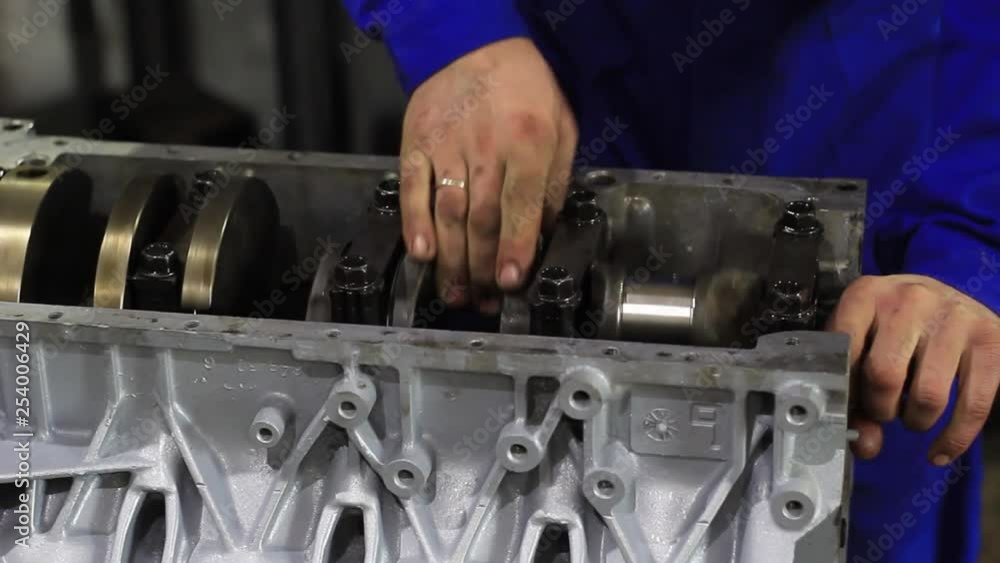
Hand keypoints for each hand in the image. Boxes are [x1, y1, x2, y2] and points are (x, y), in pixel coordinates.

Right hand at [398, 38, 577, 310]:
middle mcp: (486, 148)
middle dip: (483, 267)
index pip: (520, 206)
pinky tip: (422, 254)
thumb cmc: (525, 87)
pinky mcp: (416, 144)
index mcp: (529, 142)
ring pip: (448, 213)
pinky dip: (415, 223)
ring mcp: (446, 147)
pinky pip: (413, 190)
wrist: (473, 43)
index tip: (511, 282)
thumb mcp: (561, 126)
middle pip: (482, 219)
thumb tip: (544, 232)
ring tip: (456, 293)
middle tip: (485, 301)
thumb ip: (555, 181)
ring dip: (451, 260)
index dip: (515, 249)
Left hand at [828, 274, 999, 464]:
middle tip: (884, 411)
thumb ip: (854, 391)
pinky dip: (954, 439)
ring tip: (911, 416)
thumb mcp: (864, 341)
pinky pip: (973, 404)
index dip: (845, 391)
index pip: (845, 352)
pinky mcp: (990, 339)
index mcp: (866, 295)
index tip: (850, 407)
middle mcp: (909, 300)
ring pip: (928, 395)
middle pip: (884, 376)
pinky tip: (940, 452)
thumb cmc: (894, 326)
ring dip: (915, 421)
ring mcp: (954, 317)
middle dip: (880, 408)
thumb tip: (865, 446)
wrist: (948, 296)